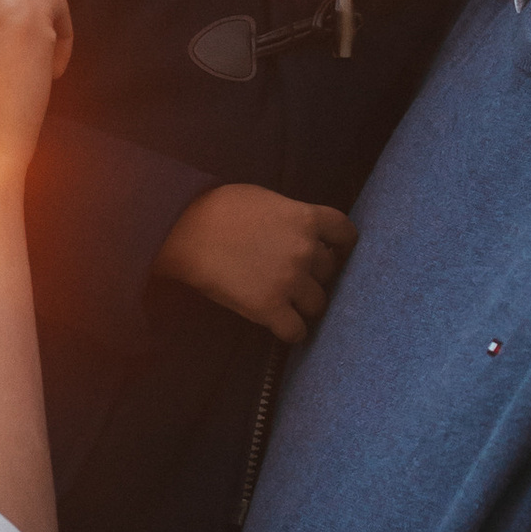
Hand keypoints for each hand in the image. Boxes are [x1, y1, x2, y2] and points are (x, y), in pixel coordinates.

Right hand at [154, 183, 355, 343]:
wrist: (185, 230)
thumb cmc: (219, 208)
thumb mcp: (267, 200)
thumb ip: (292, 217)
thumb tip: (305, 232)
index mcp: (306, 218)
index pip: (345, 234)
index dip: (341, 246)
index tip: (333, 252)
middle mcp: (305, 251)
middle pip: (330, 272)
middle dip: (315, 275)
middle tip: (295, 277)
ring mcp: (290, 281)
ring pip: (318, 303)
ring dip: (305, 304)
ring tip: (287, 303)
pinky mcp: (269, 308)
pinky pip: (296, 331)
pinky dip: (291, 330)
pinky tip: (280, 324)